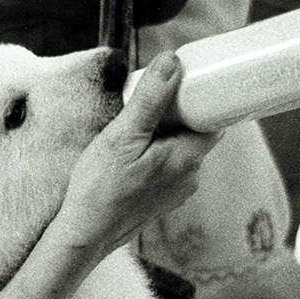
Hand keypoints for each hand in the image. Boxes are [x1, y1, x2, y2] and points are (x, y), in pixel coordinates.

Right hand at [53, 52, 219, 253]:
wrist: (84, 235)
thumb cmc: (100, 188)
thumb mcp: (123, 135)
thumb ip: (150, 99)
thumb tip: (173, 63)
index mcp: (187, 158)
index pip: (215, 118)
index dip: (202, 98)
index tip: (184, 83)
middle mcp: (190, 177)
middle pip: (197, 132)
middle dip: (178, 114)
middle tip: (150, 100)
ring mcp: (177, 191)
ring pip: (181, 150)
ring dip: (165, 134)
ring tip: (136, 126)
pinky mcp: (162, 200)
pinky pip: (168, 167)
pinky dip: (156, 154)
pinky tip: (132, 153)